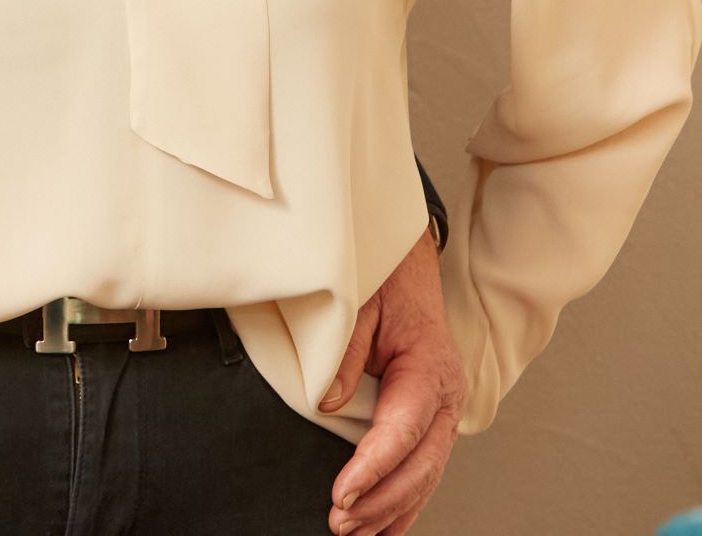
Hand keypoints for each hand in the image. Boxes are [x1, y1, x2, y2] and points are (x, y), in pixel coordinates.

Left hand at [323, 230, 464, 534]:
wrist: (404, 262)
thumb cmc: (382, 280)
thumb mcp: (357, 304)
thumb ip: (342, 355)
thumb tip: (325, 403)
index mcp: (430, 370)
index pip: (403, 431)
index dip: (372, 468)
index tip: (343, 493)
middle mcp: (446, 396)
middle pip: (419, 464)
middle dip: (380, 500)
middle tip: (340, 522)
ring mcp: (444, 409)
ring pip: (425, 474)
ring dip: (392, 508)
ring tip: (357, 534)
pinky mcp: (431, 416)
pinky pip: (423, 466)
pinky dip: (406, 499)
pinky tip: (386, 526)